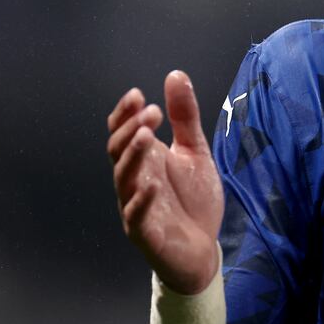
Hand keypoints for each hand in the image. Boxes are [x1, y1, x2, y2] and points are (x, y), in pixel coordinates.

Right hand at [107, 70, 223, 293]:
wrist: (203, 248)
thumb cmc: (193, 200)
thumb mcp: (194, 152)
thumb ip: (185, 117)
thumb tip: (175, 75)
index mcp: (144, 160)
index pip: (123, 132)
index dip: (125, 114)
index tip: (137, 94)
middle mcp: (134, 180)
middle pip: (120, 151)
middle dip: (132, 129)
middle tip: (151, 112)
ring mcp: (136, 205)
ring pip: (125, 179)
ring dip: (133, 156)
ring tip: (147, 136)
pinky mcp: (145, 233)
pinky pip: (136, 215)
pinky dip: (141, 199)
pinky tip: (151, 184)